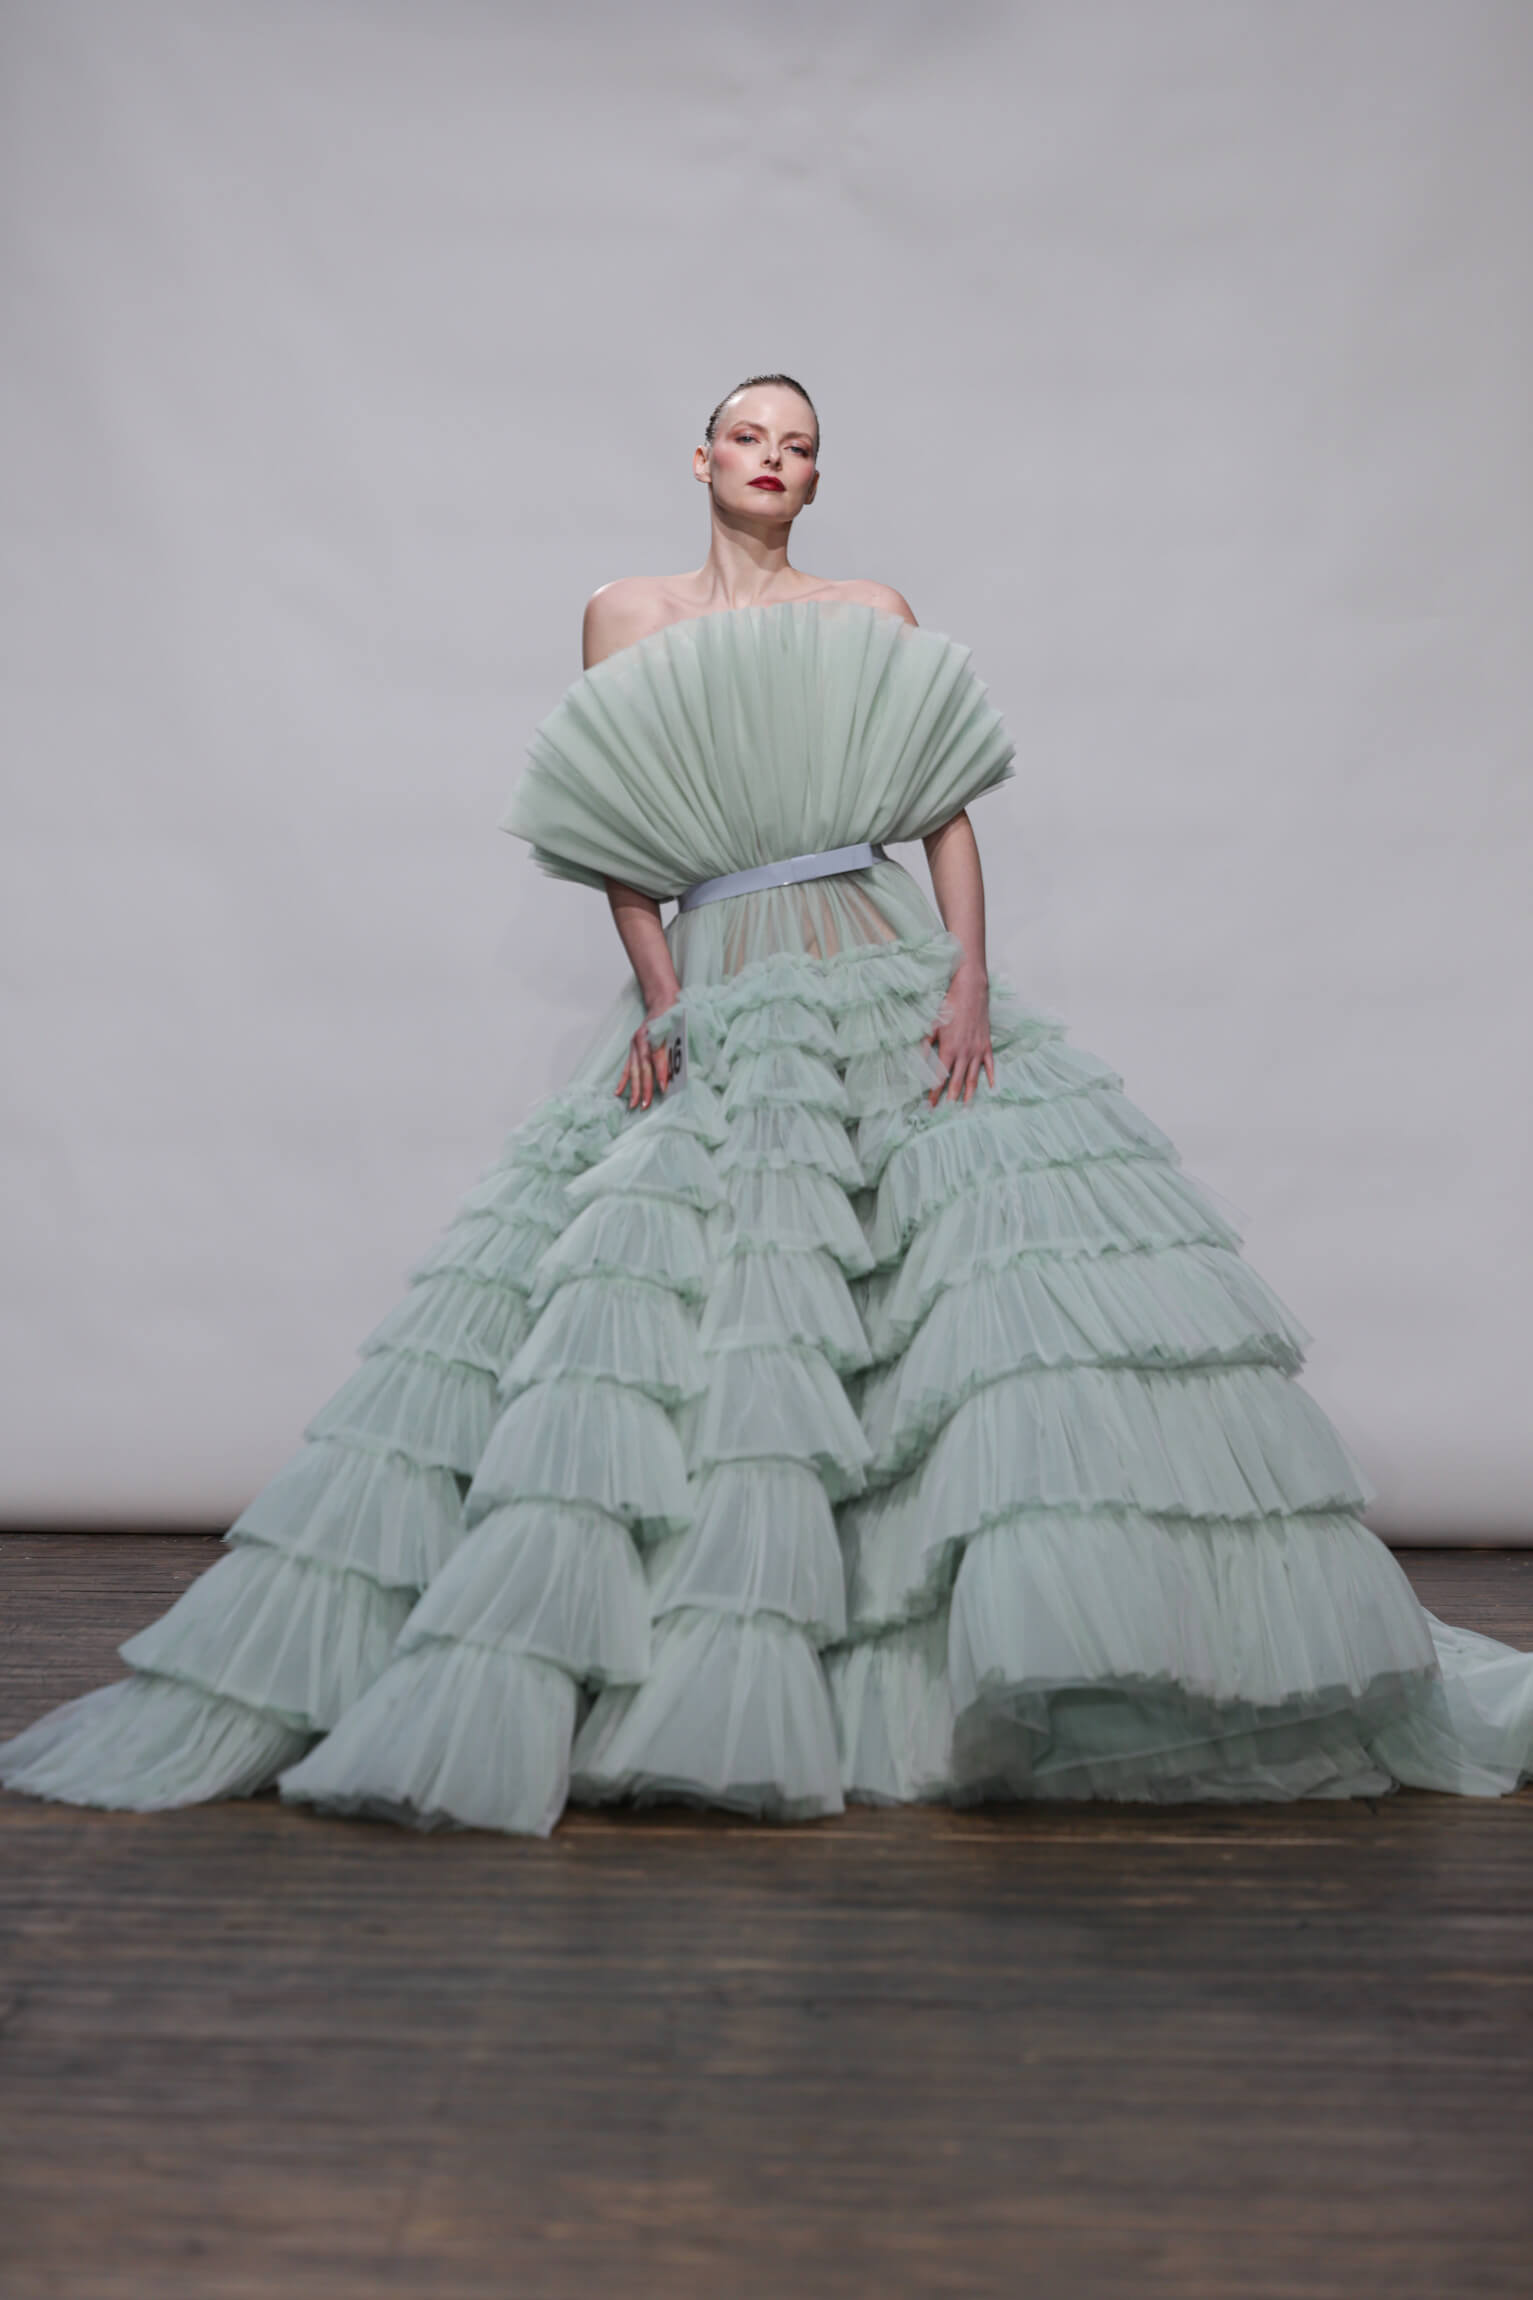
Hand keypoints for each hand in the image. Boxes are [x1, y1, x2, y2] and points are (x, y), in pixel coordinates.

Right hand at [616, 1011, 673, 1110]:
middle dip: (644, 1087)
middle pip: (643, 1067)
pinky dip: (624, 1080)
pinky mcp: (632, 1048)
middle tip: (646, 1104)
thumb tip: (681, 1070)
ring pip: (634, 1069)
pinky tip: (618, 1093)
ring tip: (634, 1105)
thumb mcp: (681, 1027)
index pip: (657, 1056)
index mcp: (653, 1033)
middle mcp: (641, 1040)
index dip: (660, 1073)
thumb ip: (679, 1046)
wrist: (663, 1001)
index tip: (664, 1088)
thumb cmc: (676, 1015)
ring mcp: (634, 1044)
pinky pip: (627, 1067)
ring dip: (634, 1088)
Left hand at [924, 961, 993, 1106]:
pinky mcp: (986, 1045)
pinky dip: (990, 1077)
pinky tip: (990, 1087)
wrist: (971, 991)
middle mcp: (964, 1053)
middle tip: (947, 1111)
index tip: (930, 1105)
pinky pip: (989, 1065)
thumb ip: (925, 1045)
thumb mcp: (933, 1025)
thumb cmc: (950, 1006)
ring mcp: (977, 1050)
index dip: (934, 1092)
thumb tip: (917, 1061)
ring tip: (966, 1107)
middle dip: (951, 1097)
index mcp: (949, 1049)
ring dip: (970, 1093)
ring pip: (973, 1077)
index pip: (940, 1077)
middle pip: (957, 1081)